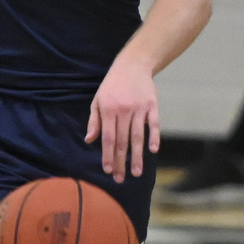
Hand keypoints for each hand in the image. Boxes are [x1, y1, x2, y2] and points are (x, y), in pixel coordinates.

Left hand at [85, 56, 158, 181]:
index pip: (107, 138)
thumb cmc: (112, 85)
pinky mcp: (152, 105)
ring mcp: (139, 108)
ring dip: (137, 156)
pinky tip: (153, 151)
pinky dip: (154, 137)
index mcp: (108, 110)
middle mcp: (124, 110)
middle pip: (122, 141)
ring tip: (137, 173)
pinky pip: (154, 124)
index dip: (107, 155)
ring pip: (138, 136)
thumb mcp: (98, 100)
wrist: (133, 64)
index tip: (108, 171)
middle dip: (121, 162)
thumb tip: (89, 140)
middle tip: (121, 179)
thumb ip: (94, 121)